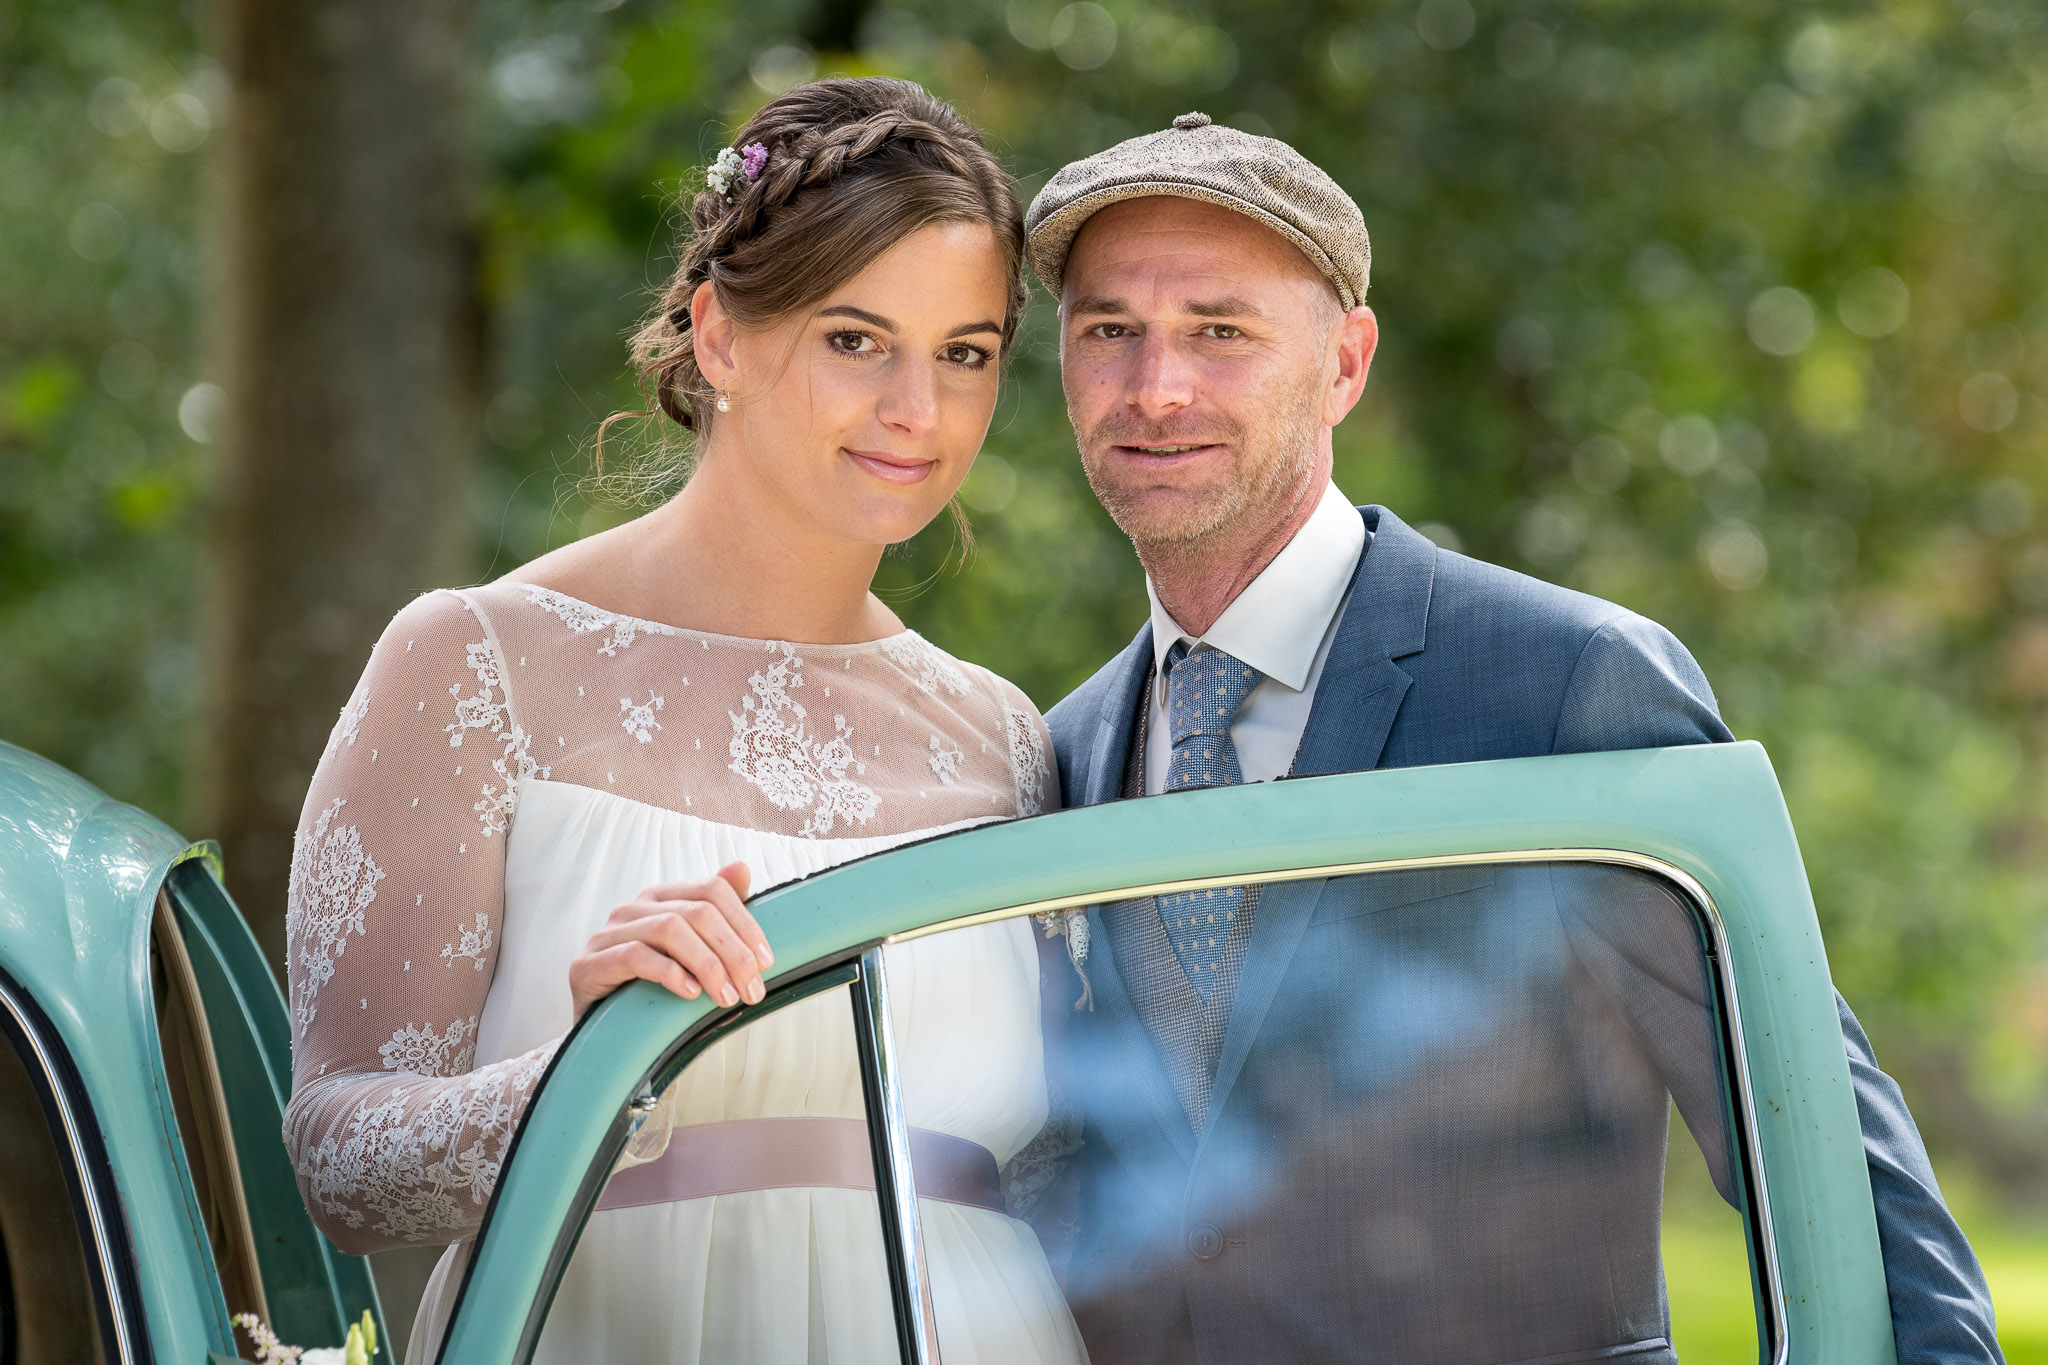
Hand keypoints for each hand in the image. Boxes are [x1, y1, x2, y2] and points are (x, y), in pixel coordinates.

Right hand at [568, 863, 770, 1019]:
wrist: (598, 1026)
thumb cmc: (647, 985)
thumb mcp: (687, 951)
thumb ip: (715, 911)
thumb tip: (743, 867)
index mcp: (661, 897)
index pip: (712, 890)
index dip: (745, 924)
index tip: (766, 962)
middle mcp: (633, 908)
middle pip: (697, 912)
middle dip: (734, 952)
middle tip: (752, 989)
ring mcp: (608, 934)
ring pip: (670, 929)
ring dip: (708, 964)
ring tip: (727, 997)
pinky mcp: (589, 964)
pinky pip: (635, 956)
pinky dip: (670, 973)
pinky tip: (690, 995)